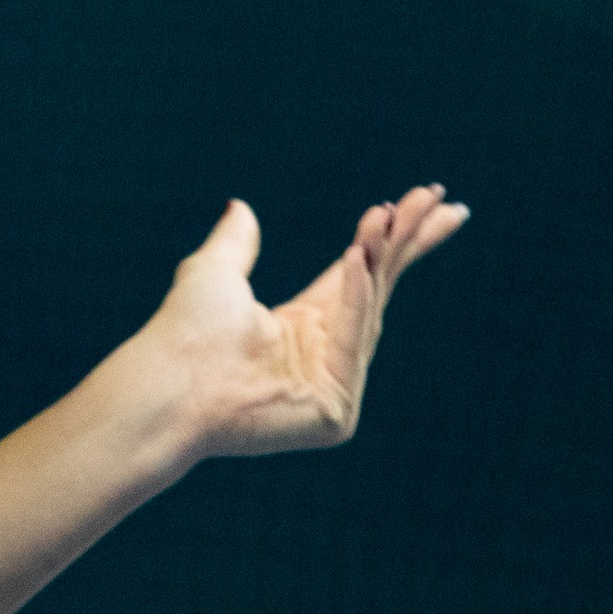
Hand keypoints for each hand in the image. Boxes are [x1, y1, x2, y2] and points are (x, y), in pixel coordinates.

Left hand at [136, 186, 469, 459]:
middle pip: (376, 286)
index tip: (424, 201)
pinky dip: (356, 299)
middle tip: (444, 201)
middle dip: (408, 242)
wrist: (168, 380)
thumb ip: (236, 241)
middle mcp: (323, 352)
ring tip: (389, 212)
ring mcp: (334, 385)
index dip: (389, 238)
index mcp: (301, 325)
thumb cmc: (183, 331)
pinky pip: (352, 342)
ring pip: (368, 308)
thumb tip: (240, 205)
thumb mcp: (215, 272)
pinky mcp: (335, 412)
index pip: (359, 274)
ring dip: (380, 258)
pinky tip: (357, 256)